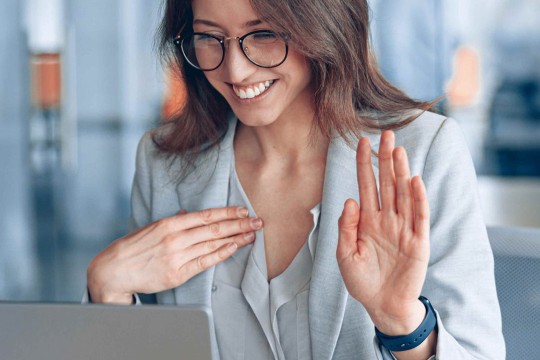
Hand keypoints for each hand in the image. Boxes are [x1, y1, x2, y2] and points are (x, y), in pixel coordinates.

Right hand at [87, 207, 261, 303]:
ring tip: (252, 234)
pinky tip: (235, 247)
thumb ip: (172, 222)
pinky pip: (205, 262)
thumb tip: (187, 213)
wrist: (113, 271)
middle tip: (258, 221)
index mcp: (170, 223)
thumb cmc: (132, 248)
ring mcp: (177, 256)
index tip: (244, 209)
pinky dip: (222, 254)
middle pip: (214, 229)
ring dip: (236, 238)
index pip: (206, 215)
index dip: (227, 212)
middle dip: (239, 224)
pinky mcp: (178, 273)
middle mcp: (175, 238)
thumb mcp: (151, 228)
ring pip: (213, 244)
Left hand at [336, 131, 429, 334]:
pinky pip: (419, 217)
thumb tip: (350, 199)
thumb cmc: (362, 281)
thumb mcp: (345, 255)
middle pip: (387, 183)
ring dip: (401, 172)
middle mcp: (386, 219)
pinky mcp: (418, 242)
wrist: (383, 305)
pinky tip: (414, 181)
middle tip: (386, 134)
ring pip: (403, 194)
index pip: (366, 185)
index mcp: (367, 220)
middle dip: (385, 159)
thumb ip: (346, 228)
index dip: (364, 164)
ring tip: (398, 150)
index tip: (362, 142)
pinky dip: (418, 199)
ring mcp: (403, 229)